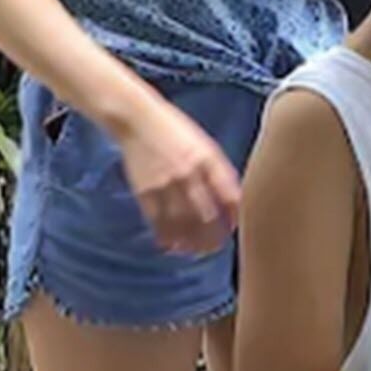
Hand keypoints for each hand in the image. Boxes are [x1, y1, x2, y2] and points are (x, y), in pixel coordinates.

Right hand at [115, 94, 243, 253]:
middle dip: (213, 237)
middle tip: (215, 248)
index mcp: (207, 159)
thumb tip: (231, 200)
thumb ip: (217, 170)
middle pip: (206, 215)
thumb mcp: (203, 144)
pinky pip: (157, 221)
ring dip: (190, 241)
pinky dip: (165, 236)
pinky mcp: (145, 191)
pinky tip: (171, 245)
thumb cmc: (175, 131)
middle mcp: (188, 173)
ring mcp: (165, 184)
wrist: (137, 119)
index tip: (233, 228)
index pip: (228, 195)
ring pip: (182, 223)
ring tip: (195, 251)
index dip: (233, 216)